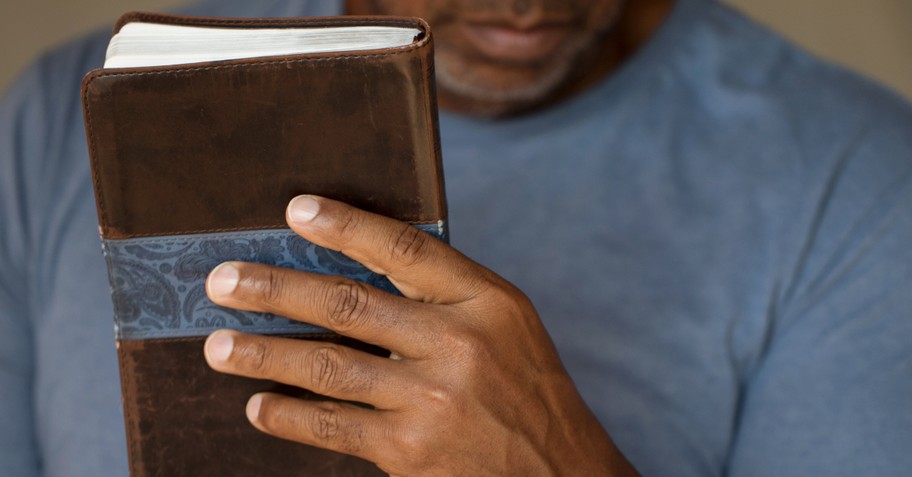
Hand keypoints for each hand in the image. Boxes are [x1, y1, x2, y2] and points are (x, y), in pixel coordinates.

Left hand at [203, 195, 637, 475]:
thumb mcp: (507, 327)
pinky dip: (289, 416)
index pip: (405, 248)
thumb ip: (445, 296)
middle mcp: (460, 344)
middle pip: (349, 303)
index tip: (296, 210)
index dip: (346, 225)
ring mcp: (432, 400)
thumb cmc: (527, 391)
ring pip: (327, 366)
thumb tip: (355, 266)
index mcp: (487, 300)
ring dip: (263, 354)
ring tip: (217, 346)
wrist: (561, 476)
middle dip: (276, 290)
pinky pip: (333, 426)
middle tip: (223, 281)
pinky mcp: (410, 451)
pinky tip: (259, 406)